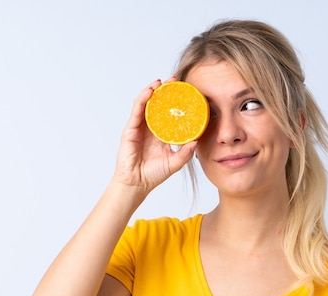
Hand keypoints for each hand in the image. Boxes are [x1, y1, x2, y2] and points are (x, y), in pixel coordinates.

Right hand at [113, 78, 197, 193]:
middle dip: (165, 91)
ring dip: (153, 90)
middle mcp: (150, 128)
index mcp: (161, 134)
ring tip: (162, 82)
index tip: (187, 92)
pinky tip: (150, 91)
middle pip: (157, 104)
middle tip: (176, 80)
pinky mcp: (130, 129)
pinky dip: (143, 98)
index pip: (169, 113)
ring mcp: (139, 127)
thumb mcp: (175, 163)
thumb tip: (197, 141)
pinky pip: (137, 110)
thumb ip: (185, 153)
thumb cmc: (153, 175)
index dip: (176, 102)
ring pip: (146, 103)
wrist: (137, 183)